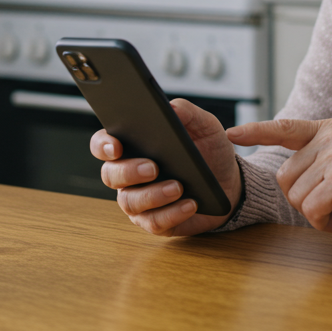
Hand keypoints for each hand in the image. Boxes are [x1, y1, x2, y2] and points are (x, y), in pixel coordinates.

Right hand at [89, 98, 242, 236]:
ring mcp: (139, 200)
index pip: (103, 144)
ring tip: (179, 187)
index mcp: (133, 146)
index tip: (116, 146)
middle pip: (110, 175)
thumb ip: (188, 112)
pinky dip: (172, 213)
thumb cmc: (209, 152)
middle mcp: (128, 174)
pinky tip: (190, 204)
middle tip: (153, 167)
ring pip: (130, 202)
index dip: (103, 145)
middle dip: (129, 171)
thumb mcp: (204, 126)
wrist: (229, 182)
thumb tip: (172, 108)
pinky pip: (154, 222)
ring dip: (154, 195)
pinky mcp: (155, 221)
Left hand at [226, 118, 331, 235]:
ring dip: (315, 214)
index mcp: (330, 128)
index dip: (255, 131)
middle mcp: (331, 137)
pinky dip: (324, 223)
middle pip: (285, 176)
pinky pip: (312, 209)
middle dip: (302, 199)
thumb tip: (288, 173)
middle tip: (330, 205)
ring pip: (296, 196)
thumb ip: (321, 155)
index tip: (231, 133)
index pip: (285, 128)